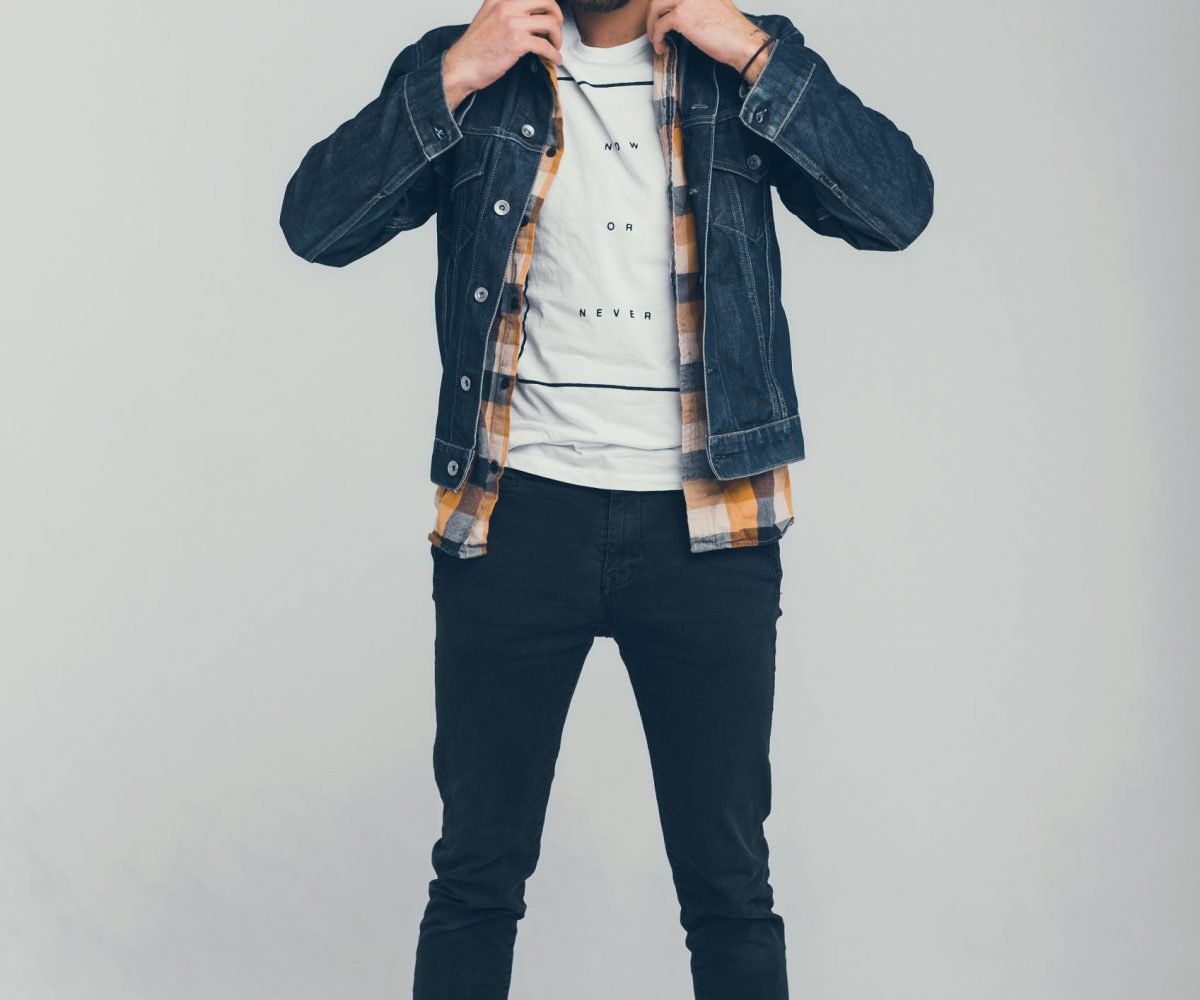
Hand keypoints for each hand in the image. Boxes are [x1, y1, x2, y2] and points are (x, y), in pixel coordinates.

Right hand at [443, 0, 564, 111]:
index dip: (546, 4)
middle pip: (546, 1)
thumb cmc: (474, 49)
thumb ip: (506, 12)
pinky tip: (554, 59)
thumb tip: (528, 17)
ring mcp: (513, 23)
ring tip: (555, 46)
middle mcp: (507, 6)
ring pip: (550, 22)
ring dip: (557, 37)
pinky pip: (545, 45)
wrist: (462, 66)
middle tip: (556, 28)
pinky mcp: (517, 42)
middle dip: (557, 15)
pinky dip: (554, 54)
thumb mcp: (488, 17)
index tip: (550, 13)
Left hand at [645, 0, 772, 83]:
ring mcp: (686, 0)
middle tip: (655, 27)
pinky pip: (659, 25)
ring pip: (656, 6)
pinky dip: (657, 38)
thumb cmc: (732, 31)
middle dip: (654, 13)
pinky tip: (661, 47)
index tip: (661, 15)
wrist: (742, 42)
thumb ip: (700, 4)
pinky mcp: (681, 16)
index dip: (664, 5)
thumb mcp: (716, 6)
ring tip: (656, 38)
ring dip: (652, 24)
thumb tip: (687, 13)